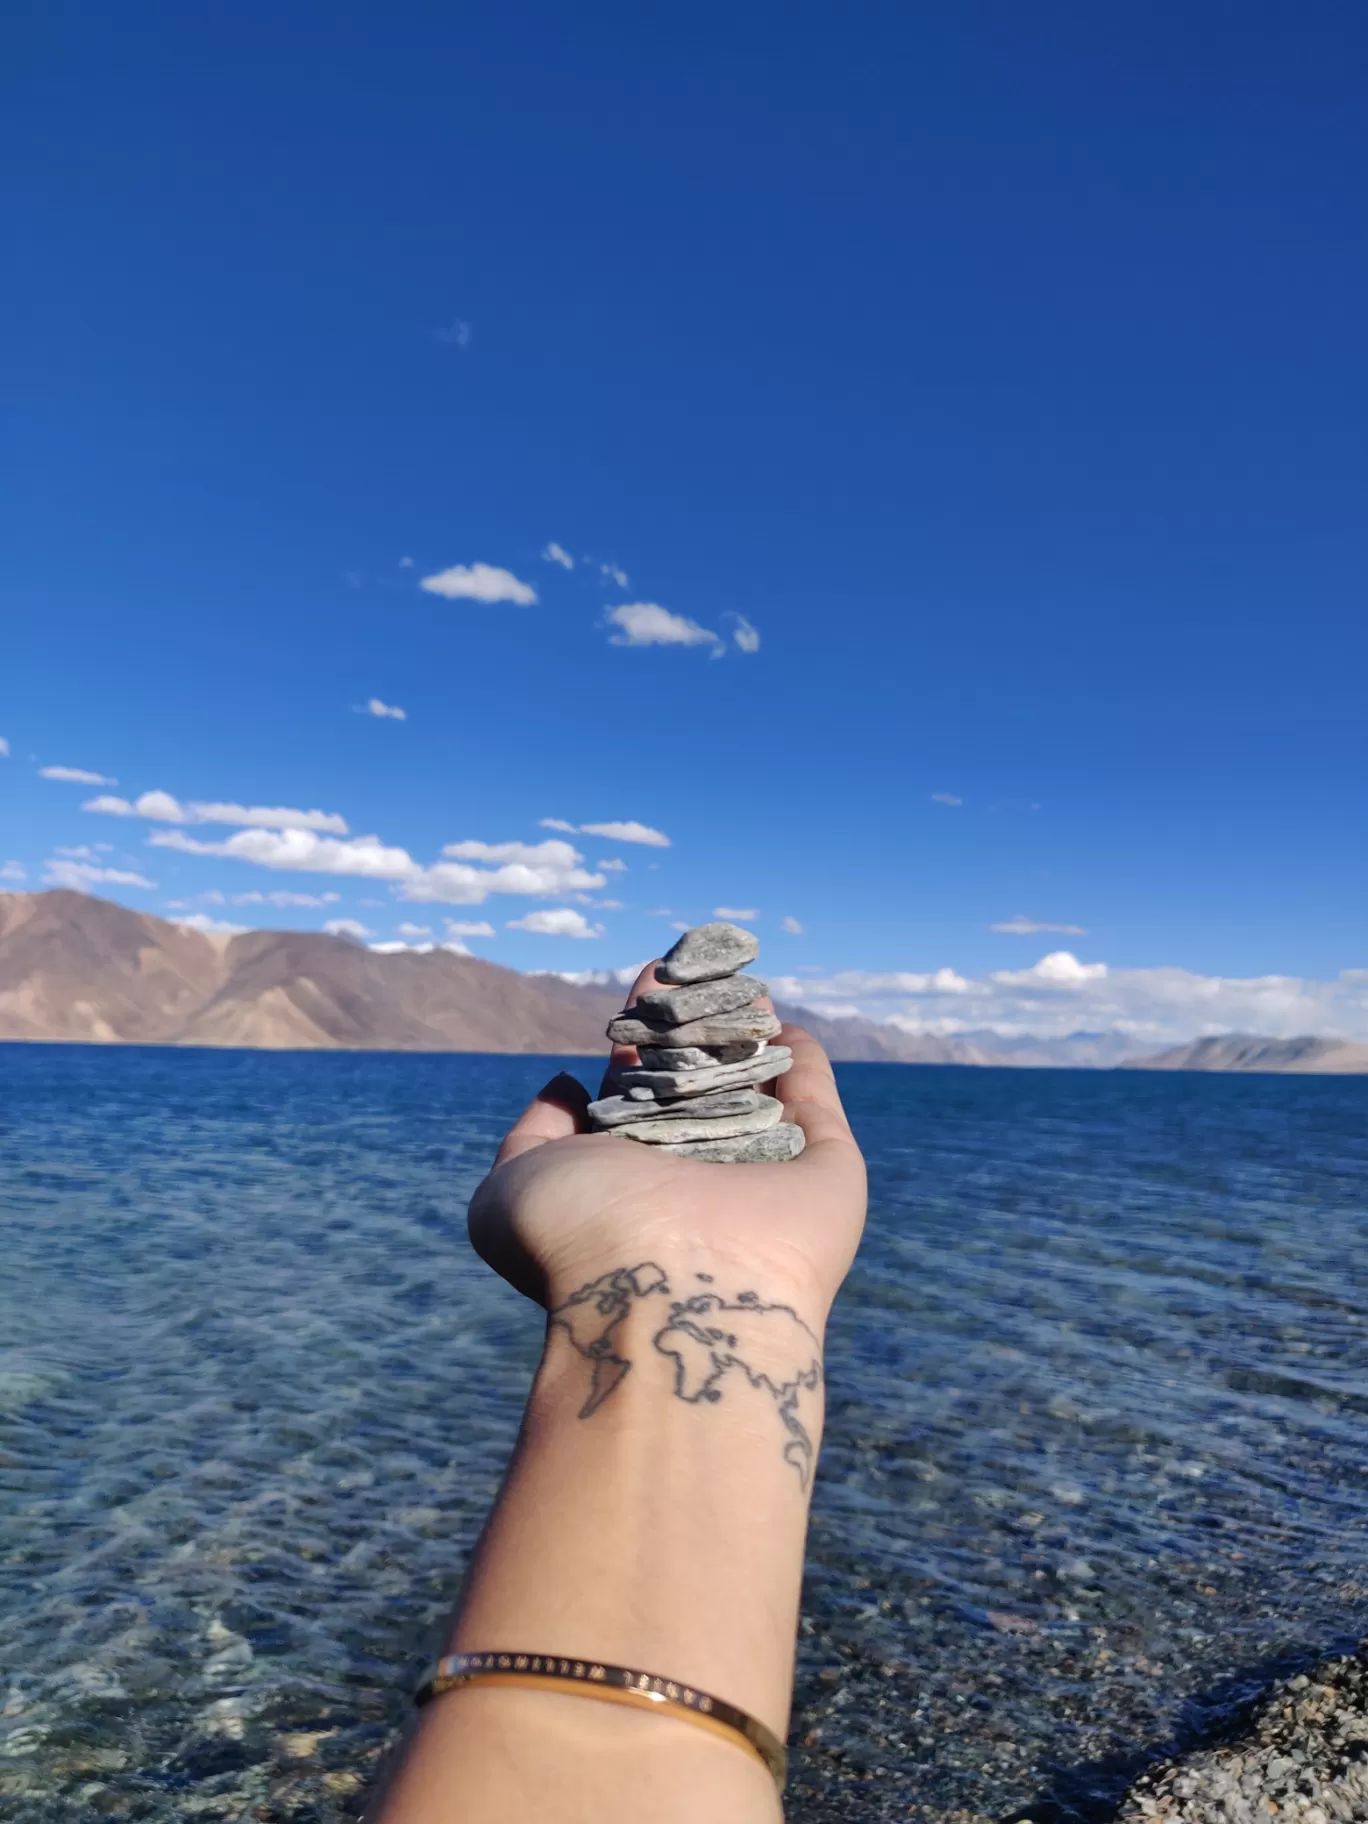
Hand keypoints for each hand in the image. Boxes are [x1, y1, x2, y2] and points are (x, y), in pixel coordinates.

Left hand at [468, 963, 866, 1317]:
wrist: (665, 1297)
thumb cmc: (578, 1240)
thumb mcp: (512, 1185)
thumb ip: (532, 1135)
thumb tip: (567, 1087)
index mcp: (627, 1179)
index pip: (637, 1090)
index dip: (641, 1033)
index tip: (649, 978)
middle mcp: (694, 1178)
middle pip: (700, 1083)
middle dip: (699, 1024)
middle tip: (698, 966)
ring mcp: (761, 1176)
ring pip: (759, 1089)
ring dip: (752, 1035)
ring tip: (744, 981)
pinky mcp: (824, 1174)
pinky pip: (818, 1109)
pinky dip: (806, 1065)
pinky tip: (788, 1025)